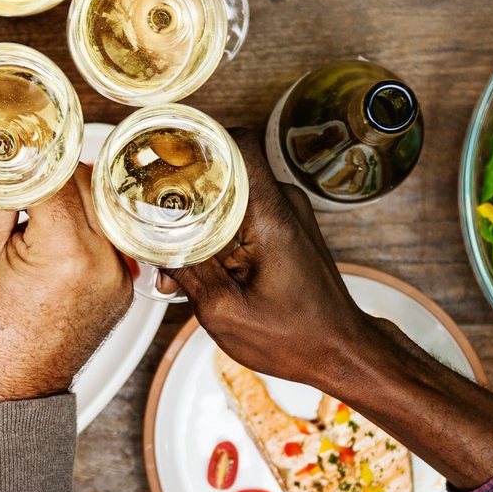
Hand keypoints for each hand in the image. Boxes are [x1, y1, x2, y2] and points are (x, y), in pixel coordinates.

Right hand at [0, 171, 131, 403]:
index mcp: (68, 255)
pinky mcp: (122, 288)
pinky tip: (53, 233)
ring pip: (100, 209)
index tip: (16, 146)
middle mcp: (105, 264)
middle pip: (85, 187)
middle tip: (20, 169)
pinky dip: (82, 227)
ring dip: (70, 198)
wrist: (14, 396)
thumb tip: (2, 166)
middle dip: (52, 174)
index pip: (57, 179)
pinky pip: (106, 239)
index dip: (33, 158)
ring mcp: (119, 278)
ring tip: (34, 204)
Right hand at [170, 132, 392, 388]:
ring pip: (231, 195)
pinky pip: (243, 214)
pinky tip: (200, 265)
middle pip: (226, 169)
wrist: (341, 352)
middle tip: (152, 216)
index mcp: (270, 215)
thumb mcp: (224, 312)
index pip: (237, 143)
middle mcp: (283, 204)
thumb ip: (186, 271)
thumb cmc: (295, 337)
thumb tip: (151, 244)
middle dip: (184, 190)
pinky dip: (218, 233)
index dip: (196, 140)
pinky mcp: (285, 229)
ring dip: (199, 219)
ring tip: (174, 257)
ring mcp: (287, 214)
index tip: (163, 154)